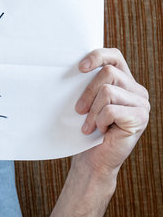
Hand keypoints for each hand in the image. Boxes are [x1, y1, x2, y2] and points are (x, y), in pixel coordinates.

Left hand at [73, 48, 149, 177]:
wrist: (93, 160)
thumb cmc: (87, 131)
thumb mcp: (86, 103)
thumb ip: (87, 85)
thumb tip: (75, 68)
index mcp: (124, 82)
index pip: (114, 57)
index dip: (98, 56)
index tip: (79, 68)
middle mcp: (137, 90)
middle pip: (108, 73)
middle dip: (87, 92)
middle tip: (79, 111)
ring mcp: (141, 104)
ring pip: (108, 91)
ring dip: (92, 111)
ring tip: (89, 126)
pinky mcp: (140, 118)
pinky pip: (111, 110)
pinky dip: (99, 121)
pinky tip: (101, 131)